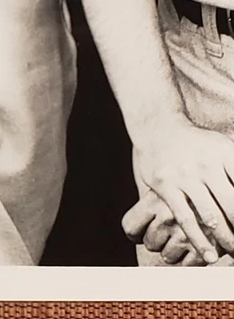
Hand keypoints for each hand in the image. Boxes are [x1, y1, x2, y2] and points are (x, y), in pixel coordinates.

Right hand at [133, 118, 233, 262]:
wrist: (158, 127)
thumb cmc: (198, 144)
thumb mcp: (224, 149)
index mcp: (226, 153)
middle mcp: (206, 164)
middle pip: (233, 206)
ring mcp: (184, 175)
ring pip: (211, 216)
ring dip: (227, 241)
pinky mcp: (165, 185)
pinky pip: (185, 218)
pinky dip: (199, 240)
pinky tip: (209, 255)